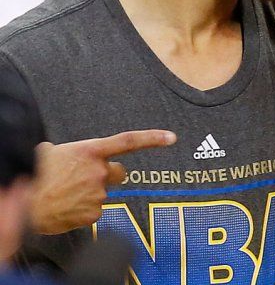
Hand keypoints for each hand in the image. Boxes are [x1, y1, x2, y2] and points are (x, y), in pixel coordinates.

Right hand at [31, 130, 176, 234]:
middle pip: (118, 173)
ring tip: (64, 194)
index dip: (153, 139)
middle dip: (107, 176)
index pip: (129, 142)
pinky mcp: (93, 214)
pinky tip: (65, 208)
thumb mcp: (53, 152)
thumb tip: (70, 156)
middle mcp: (99, 171)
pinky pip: (93, 211)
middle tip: (85, 179)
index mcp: (90, 151)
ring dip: (88, 194)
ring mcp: (98, 194)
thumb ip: (74, 153)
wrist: (24, 202)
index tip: (172, 137)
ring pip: (101, 193)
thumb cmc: (34, 174)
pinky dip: (81, 210)